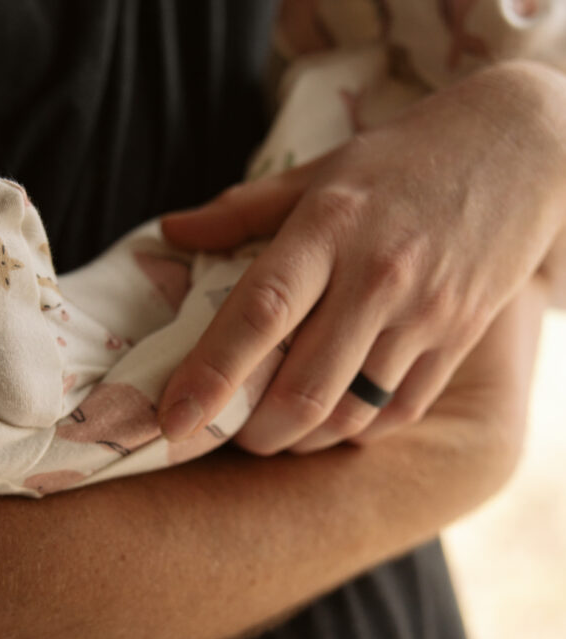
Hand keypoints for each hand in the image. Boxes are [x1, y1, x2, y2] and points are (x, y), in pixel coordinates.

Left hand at [158, 61, 565, 453]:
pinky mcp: (459, 337)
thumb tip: (171, 233)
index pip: (258, 314)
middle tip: (231, 436)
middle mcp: (378, 275)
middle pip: (304, 390)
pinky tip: (335, 419)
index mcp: (330, 226)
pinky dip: (357, 430)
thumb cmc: (404, 159)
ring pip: (351, 414)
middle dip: (255, 434)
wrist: (520, 144)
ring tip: (280, 432)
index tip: (170, 423)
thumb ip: (242, 211)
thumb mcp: (320, 170)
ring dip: (303, 440)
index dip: (209, 376)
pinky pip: (398, 411)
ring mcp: (426, 312)